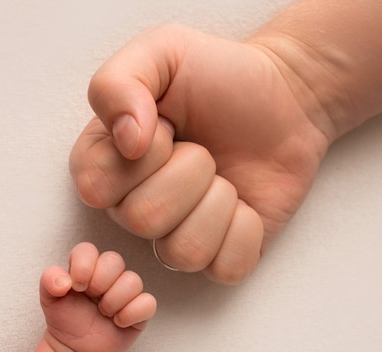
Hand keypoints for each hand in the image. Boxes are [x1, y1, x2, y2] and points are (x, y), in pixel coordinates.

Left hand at [40, 242, 156, 351]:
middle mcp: (110, 274)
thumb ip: (49, 281)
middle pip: (115, 260)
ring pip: (133, 281)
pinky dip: (130, 314)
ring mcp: (128, 291)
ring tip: (103, 313)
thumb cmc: (66, 320)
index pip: (88, 249)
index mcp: (88, 266)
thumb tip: (64, 280)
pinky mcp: (141, 309)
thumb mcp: (49, 299)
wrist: (74, 349)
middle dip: (99, 282)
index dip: (83, 266)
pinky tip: (118, 322)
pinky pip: (148, 303)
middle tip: (92, 299)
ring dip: (113, 301)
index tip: (76, 287)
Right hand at [70, 24, 331, 283]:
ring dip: (218, 202)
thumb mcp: (162, 52)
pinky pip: (225, 268)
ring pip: (183, 252)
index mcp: (109, 161)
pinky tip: (245, 203)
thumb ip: (118, 83)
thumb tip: (126, 142)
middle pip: (142, 220)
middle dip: (190, 172)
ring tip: (225, 174)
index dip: (143, 157)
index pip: (96, 188)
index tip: (168, 126)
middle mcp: (135, 205)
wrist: (285, 98)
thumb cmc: (220, 76)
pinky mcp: (221, 257)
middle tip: (205, 148)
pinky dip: (245, 231)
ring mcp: (178, 236)